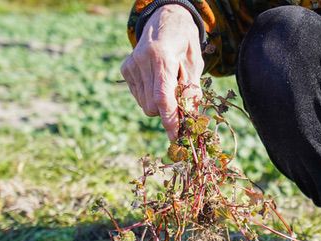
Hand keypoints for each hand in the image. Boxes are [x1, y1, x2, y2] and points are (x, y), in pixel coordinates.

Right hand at [121, 5, 202, 139]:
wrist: (166, 22)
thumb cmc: (185, 45)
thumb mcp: (195, 66)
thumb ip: (191, 92)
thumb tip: (190, 120)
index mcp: (161, 57)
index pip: (163, 97)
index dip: (170, 120)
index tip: (177, 137)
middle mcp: (141, 60)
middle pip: (152, 106)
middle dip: (167, 112)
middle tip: (180, 103)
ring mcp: (131, 65)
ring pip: (144, 104)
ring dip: (159, 104)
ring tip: (168, 84)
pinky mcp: (125, 69)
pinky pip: (139, 96)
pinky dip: (150, 96)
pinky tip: (157, 80)